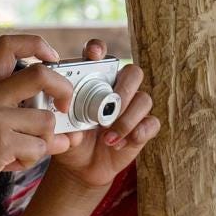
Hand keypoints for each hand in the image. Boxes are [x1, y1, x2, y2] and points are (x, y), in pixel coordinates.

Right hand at [0, 33, 78, 208]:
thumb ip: (16, 112)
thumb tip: (62, 121)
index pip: (10, 45)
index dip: (38, 44)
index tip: (52, 59)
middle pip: (41, 74)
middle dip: (64, 90)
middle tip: (64, 108)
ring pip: (47, 121)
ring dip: (43, 142)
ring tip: (20, 151)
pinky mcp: (0, 143)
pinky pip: (39, 148)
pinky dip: (31, 160)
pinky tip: (10, 163)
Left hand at [51, 39, 159, 189]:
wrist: (82, 166)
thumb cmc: (72, 140)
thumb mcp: (63, 131)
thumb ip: (67, 125)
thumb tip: (77, 130)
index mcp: (94, 80)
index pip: (99, 55)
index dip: (99, 49)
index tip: (94, 54)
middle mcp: (117, 88)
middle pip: (133, 73)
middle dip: (124, 89)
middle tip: (111, 108)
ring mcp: (133, 107)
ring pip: (144, 99)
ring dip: (127, 119)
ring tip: (108, 137)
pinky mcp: (143, 126)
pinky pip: (152, 123)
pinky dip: (138, 133)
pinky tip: (119, 144)